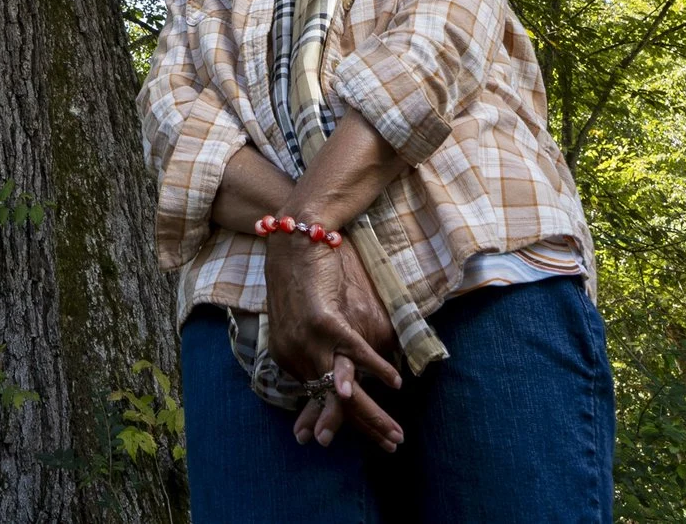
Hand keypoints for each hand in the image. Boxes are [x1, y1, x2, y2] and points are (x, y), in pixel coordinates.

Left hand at [262, 235, 403, 452]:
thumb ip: (321, 350)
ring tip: (396, 433)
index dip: (338, 423)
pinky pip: (356, 354)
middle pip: (332, 403)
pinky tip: (396, 383)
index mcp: (289, 356)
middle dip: (364, 428)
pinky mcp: (326, 321)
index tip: (356, 443)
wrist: (295, 238)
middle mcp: (296, 354)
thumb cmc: (305, 277)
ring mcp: (309, 339)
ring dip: (374, 414)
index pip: (317, 400)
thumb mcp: (307, 321)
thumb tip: (343, 374)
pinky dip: (377, 369)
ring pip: (344, 389)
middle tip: (390, 447)